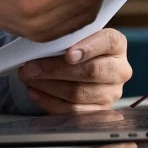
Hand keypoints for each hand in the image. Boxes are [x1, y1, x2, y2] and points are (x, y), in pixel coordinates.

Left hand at [18, 28, 132, 112]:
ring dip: (47, 86)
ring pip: (78, 93)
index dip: (88, 48)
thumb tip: (40, 42)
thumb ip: (64, 36)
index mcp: (116, 44)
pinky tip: (34, 92)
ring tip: (27, 77)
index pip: (108, 42)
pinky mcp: (100, 111)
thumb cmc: (73, 46)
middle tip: (30, 67)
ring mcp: (112, 93)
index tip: (68, 54)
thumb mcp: (73, 36)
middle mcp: (120, 69)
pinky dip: (49, 101)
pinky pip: (73, 111)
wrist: (80, 66)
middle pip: (91, 71)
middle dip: (55, 69)